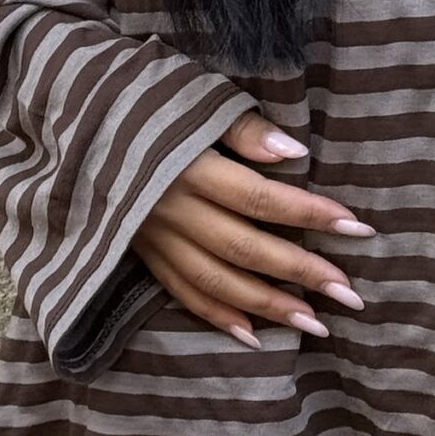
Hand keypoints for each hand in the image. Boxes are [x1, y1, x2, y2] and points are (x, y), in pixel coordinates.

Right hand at [134, 109, 375, 349]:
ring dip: (268, 306)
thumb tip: (295, 154)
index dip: (310, 214)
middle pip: (246, 248)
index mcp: (188, 166)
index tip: (358, 227)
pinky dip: (218, 316)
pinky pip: (182, 293)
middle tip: (351, 294)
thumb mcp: (193, 100)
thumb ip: (243, 130)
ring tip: (316, 325)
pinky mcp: (142, 254)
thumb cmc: (147, 100)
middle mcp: (172, 209)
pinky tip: (254, 335)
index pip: (260, 199)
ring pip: (217, 282)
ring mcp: (154, 238)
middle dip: (301, 273)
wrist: (77, 118)